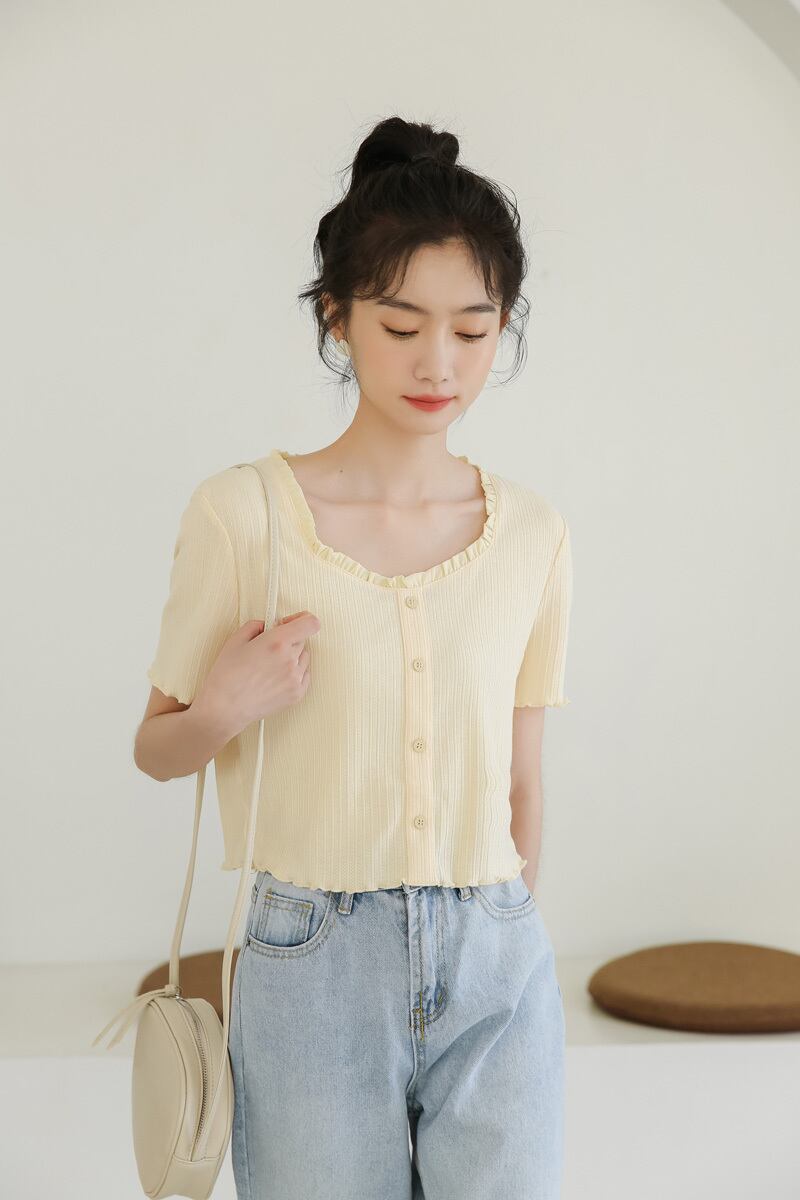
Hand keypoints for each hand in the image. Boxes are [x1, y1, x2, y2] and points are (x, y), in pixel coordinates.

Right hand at [196, 610, 320, 735]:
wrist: (224, 708)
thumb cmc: (226, 676)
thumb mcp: (235, 640)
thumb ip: (256, 625)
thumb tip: (268, 625)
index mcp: (277, 642)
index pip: (310, 623)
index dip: (302, 619)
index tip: (289, 623)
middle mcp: (291, 660)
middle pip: (302, 640)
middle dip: (288, 639)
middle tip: (268, 648)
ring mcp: (296, 679)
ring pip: (304, 657)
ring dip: (292, 656)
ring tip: (269, 666)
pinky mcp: (297, 694)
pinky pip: (304, 675)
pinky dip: (294, 672)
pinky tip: (275, 677)